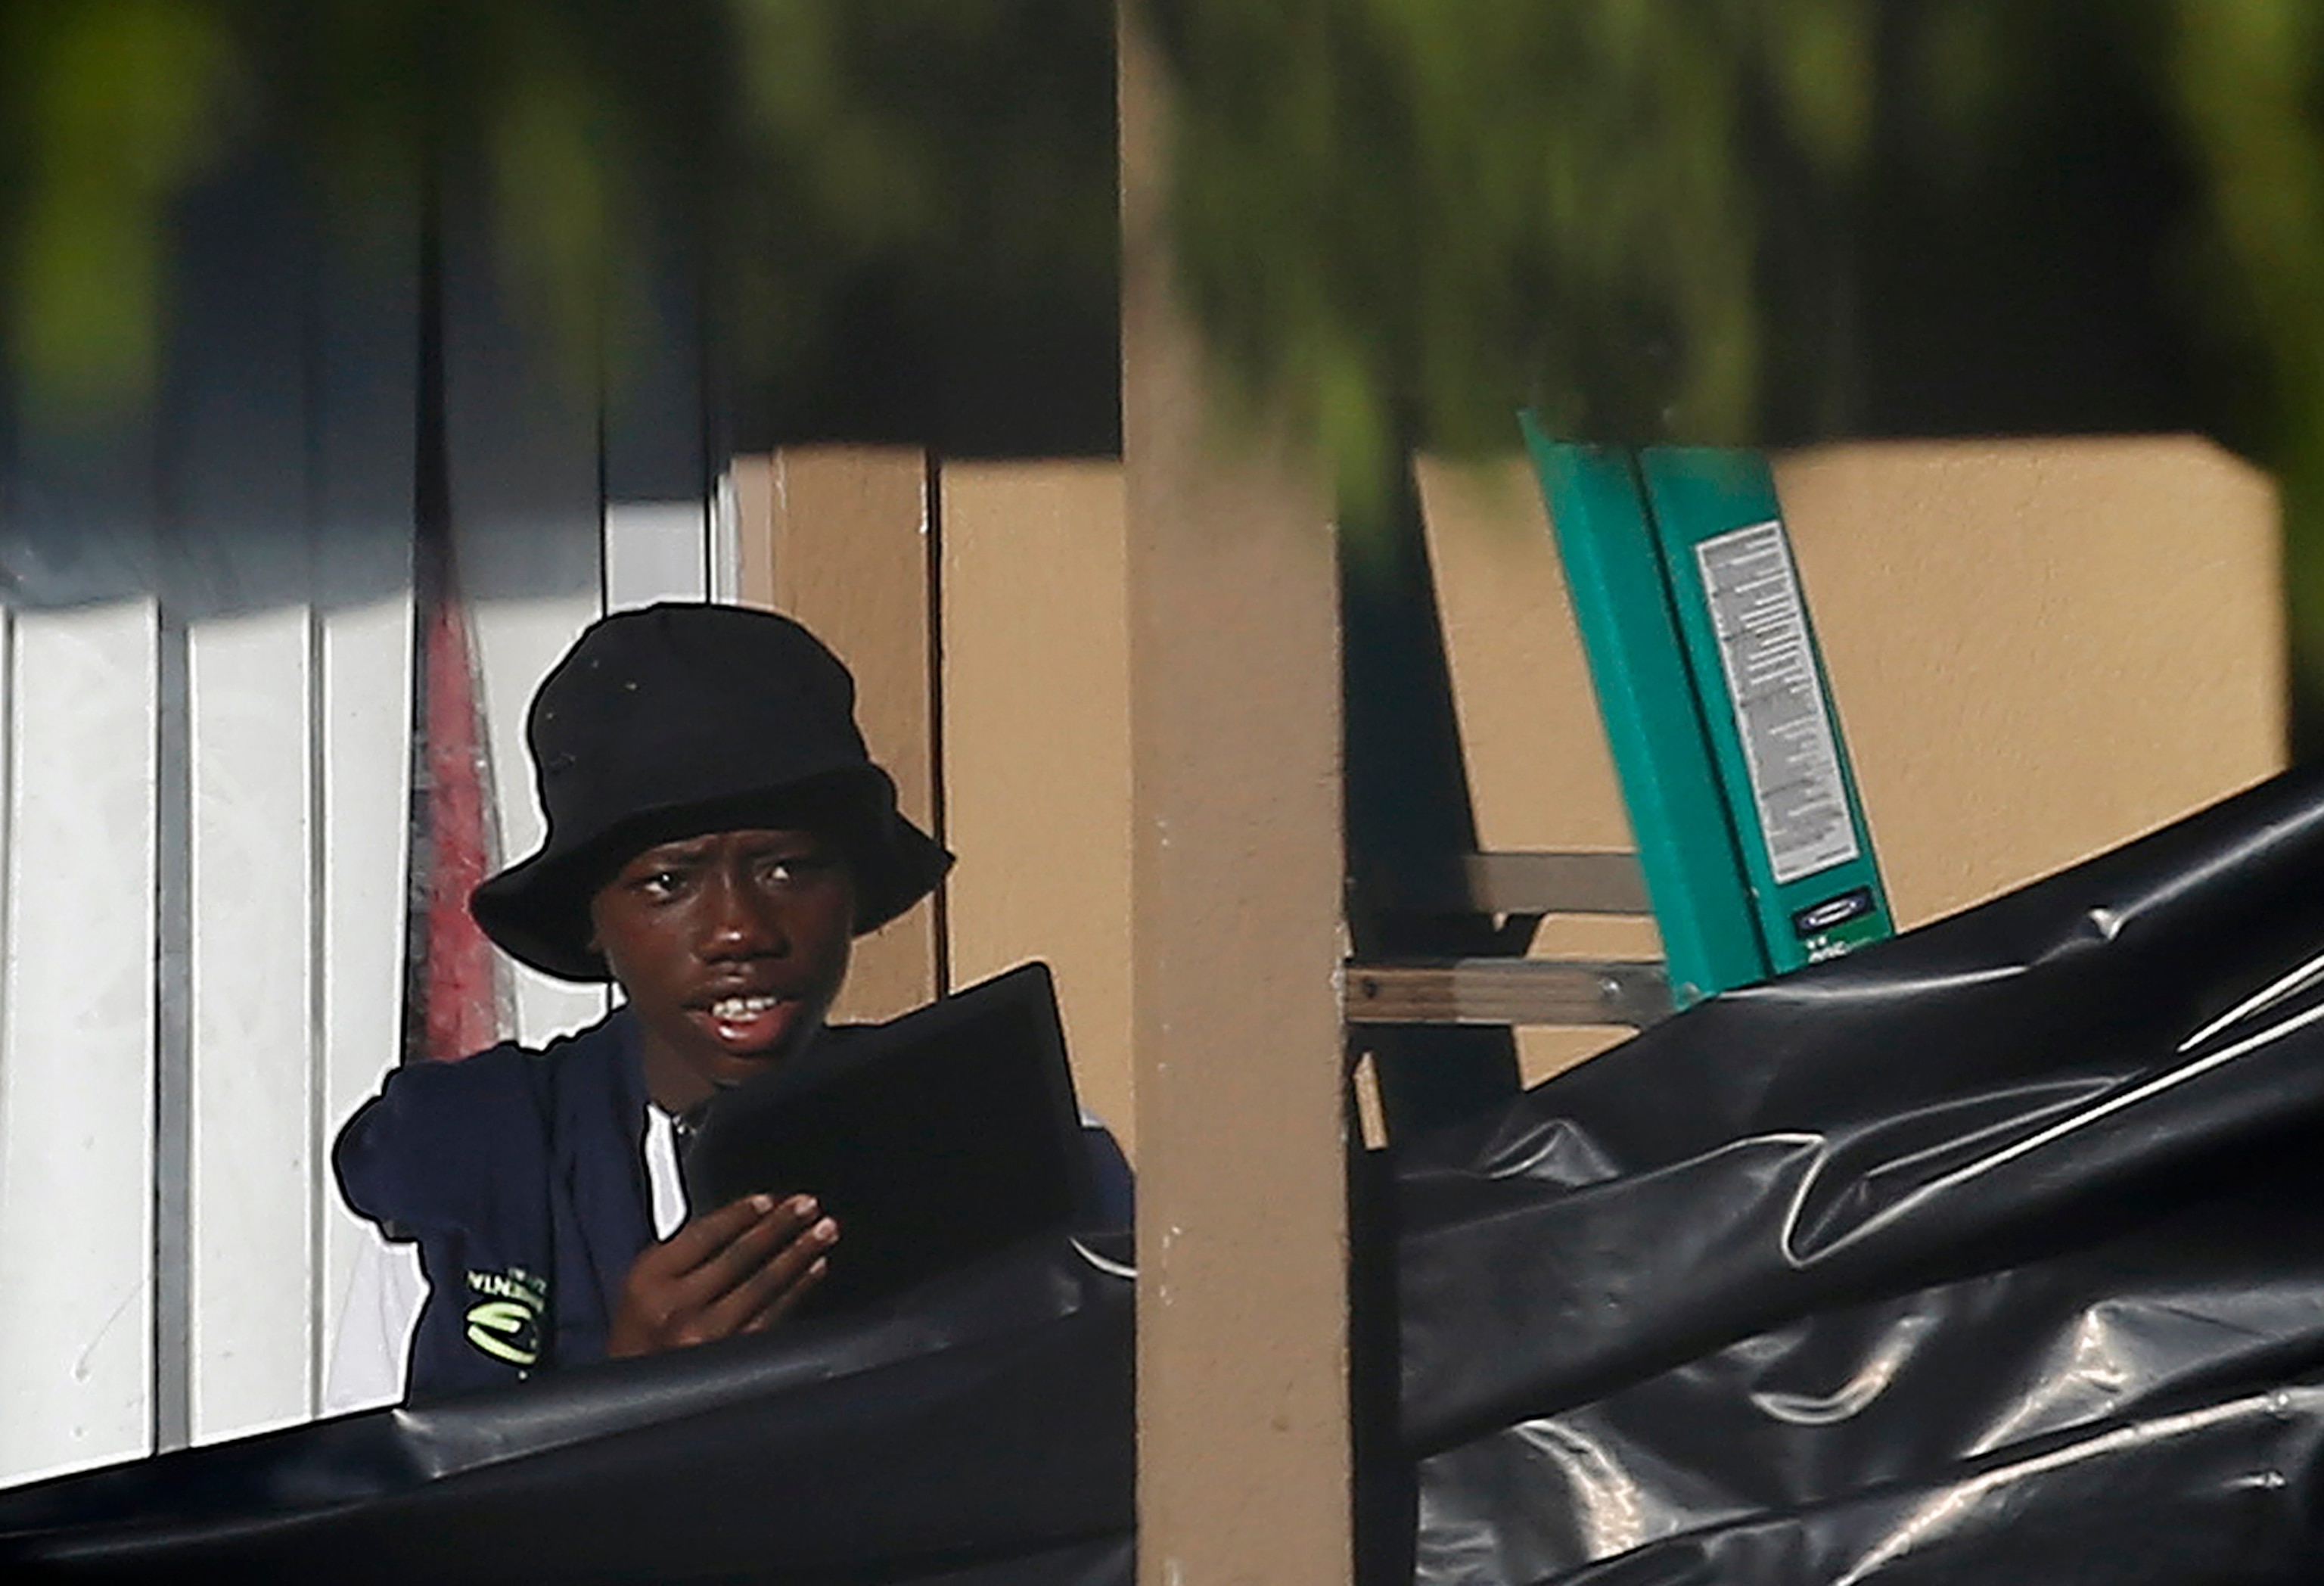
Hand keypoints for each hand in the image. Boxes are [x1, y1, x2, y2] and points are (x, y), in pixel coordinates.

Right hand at [606, 1192, 836, 1357]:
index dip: (741, 1212)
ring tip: (823, 1231)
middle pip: (738, 1254)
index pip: (704, 1233)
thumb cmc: (637, 1345)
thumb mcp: (640, 1292)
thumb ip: (679, 1260)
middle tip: (808, 1205)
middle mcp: (674, 1305)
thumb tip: (740, 1225)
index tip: (769, 1198)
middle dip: (779, 1225)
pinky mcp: (730, 1359)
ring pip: (763, 1283)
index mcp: (647, 1278)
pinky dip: (798, 1289)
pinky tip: (814, 1271)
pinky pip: (773, 1316)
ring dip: (799, 1253)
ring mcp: (704, 1334)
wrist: (630, 1407)